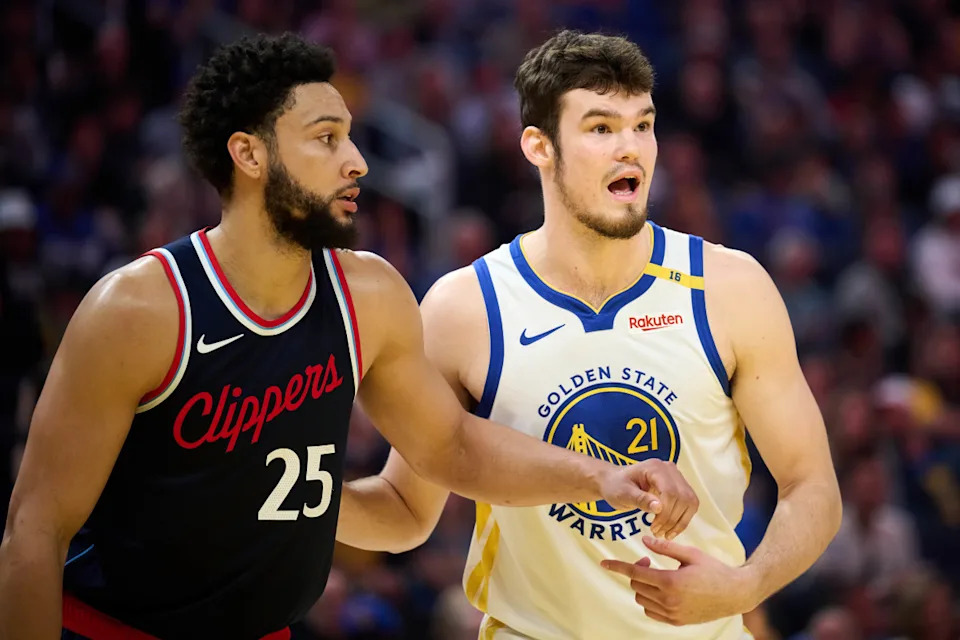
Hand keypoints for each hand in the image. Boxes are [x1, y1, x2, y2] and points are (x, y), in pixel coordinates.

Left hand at [599, 460, 698, 538]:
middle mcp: (670, 469)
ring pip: (690, 502)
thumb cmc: (616, 486)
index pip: (670, 492)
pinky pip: (689, 504)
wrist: (614, 481)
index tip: (654, 528)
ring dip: (680, 521)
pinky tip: (671, 530)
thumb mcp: (623, 494)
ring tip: (664, 534)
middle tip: (657, 533)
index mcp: (655, 467)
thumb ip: (641, 499)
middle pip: (683, 497)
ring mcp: (676, 477)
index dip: (666, 513)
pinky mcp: (679, 487)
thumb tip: (659, 508)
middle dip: (672, 519)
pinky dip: (682, 519)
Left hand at [601, 536, 758, 625]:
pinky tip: (660, 590)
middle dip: (636, 571)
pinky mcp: (676, 621)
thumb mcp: (690, 554)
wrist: (735, 593)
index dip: (618, 567)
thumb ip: (665, 548)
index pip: (635, 573)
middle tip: (648, 560)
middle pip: (637, 585)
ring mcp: (672, 614)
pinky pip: (651, 612)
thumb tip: (644, 540)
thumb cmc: (714, 570)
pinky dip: (649, 600)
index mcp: (670, 582)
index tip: (604, 563)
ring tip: (656, 575)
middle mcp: (668, 601)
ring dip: (642, 586)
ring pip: (642, 600)